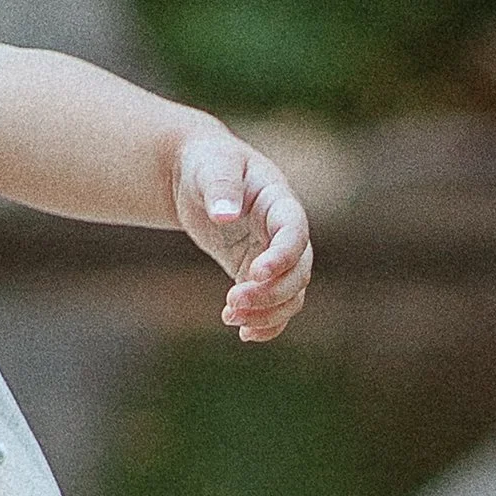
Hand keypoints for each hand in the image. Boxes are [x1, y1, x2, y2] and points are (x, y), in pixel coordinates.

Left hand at [172, 129, 311, 342]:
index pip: (294, 231)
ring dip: (268, 312)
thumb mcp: (211, 166)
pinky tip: (244, 334)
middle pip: (298, 270)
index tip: (256, 273)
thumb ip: (220, 188)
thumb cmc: (206, 162)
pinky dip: (267, 321)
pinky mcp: (255, 270)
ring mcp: (273, 253)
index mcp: (278, 200)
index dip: (283, 256)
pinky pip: (274, 302)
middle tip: (231, 303)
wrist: (196, 171)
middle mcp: (283, 230)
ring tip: (230, 319)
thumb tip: (225, 216)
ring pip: (291, 293)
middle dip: (271, 293)